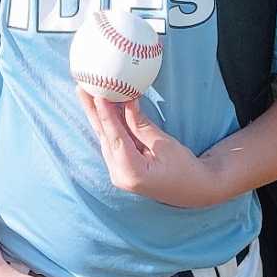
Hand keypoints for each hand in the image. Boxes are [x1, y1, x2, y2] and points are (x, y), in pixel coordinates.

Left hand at [79, 91, 218, 208]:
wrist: (194, 189)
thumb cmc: (185, 169)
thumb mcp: (164, 144)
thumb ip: (141, 124)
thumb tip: (127, 101)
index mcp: (131, 172)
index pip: (114, 137)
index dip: (105, 113)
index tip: (96, 93)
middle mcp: (119, 175)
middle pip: (103, 137)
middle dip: (92, 110)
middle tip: (81, 87)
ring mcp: (118, 174)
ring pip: (105, 139)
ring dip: (97, 116)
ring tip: (86, 93)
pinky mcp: (121, 169)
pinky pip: (111, 143)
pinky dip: (107, 125)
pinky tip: (100, 109)